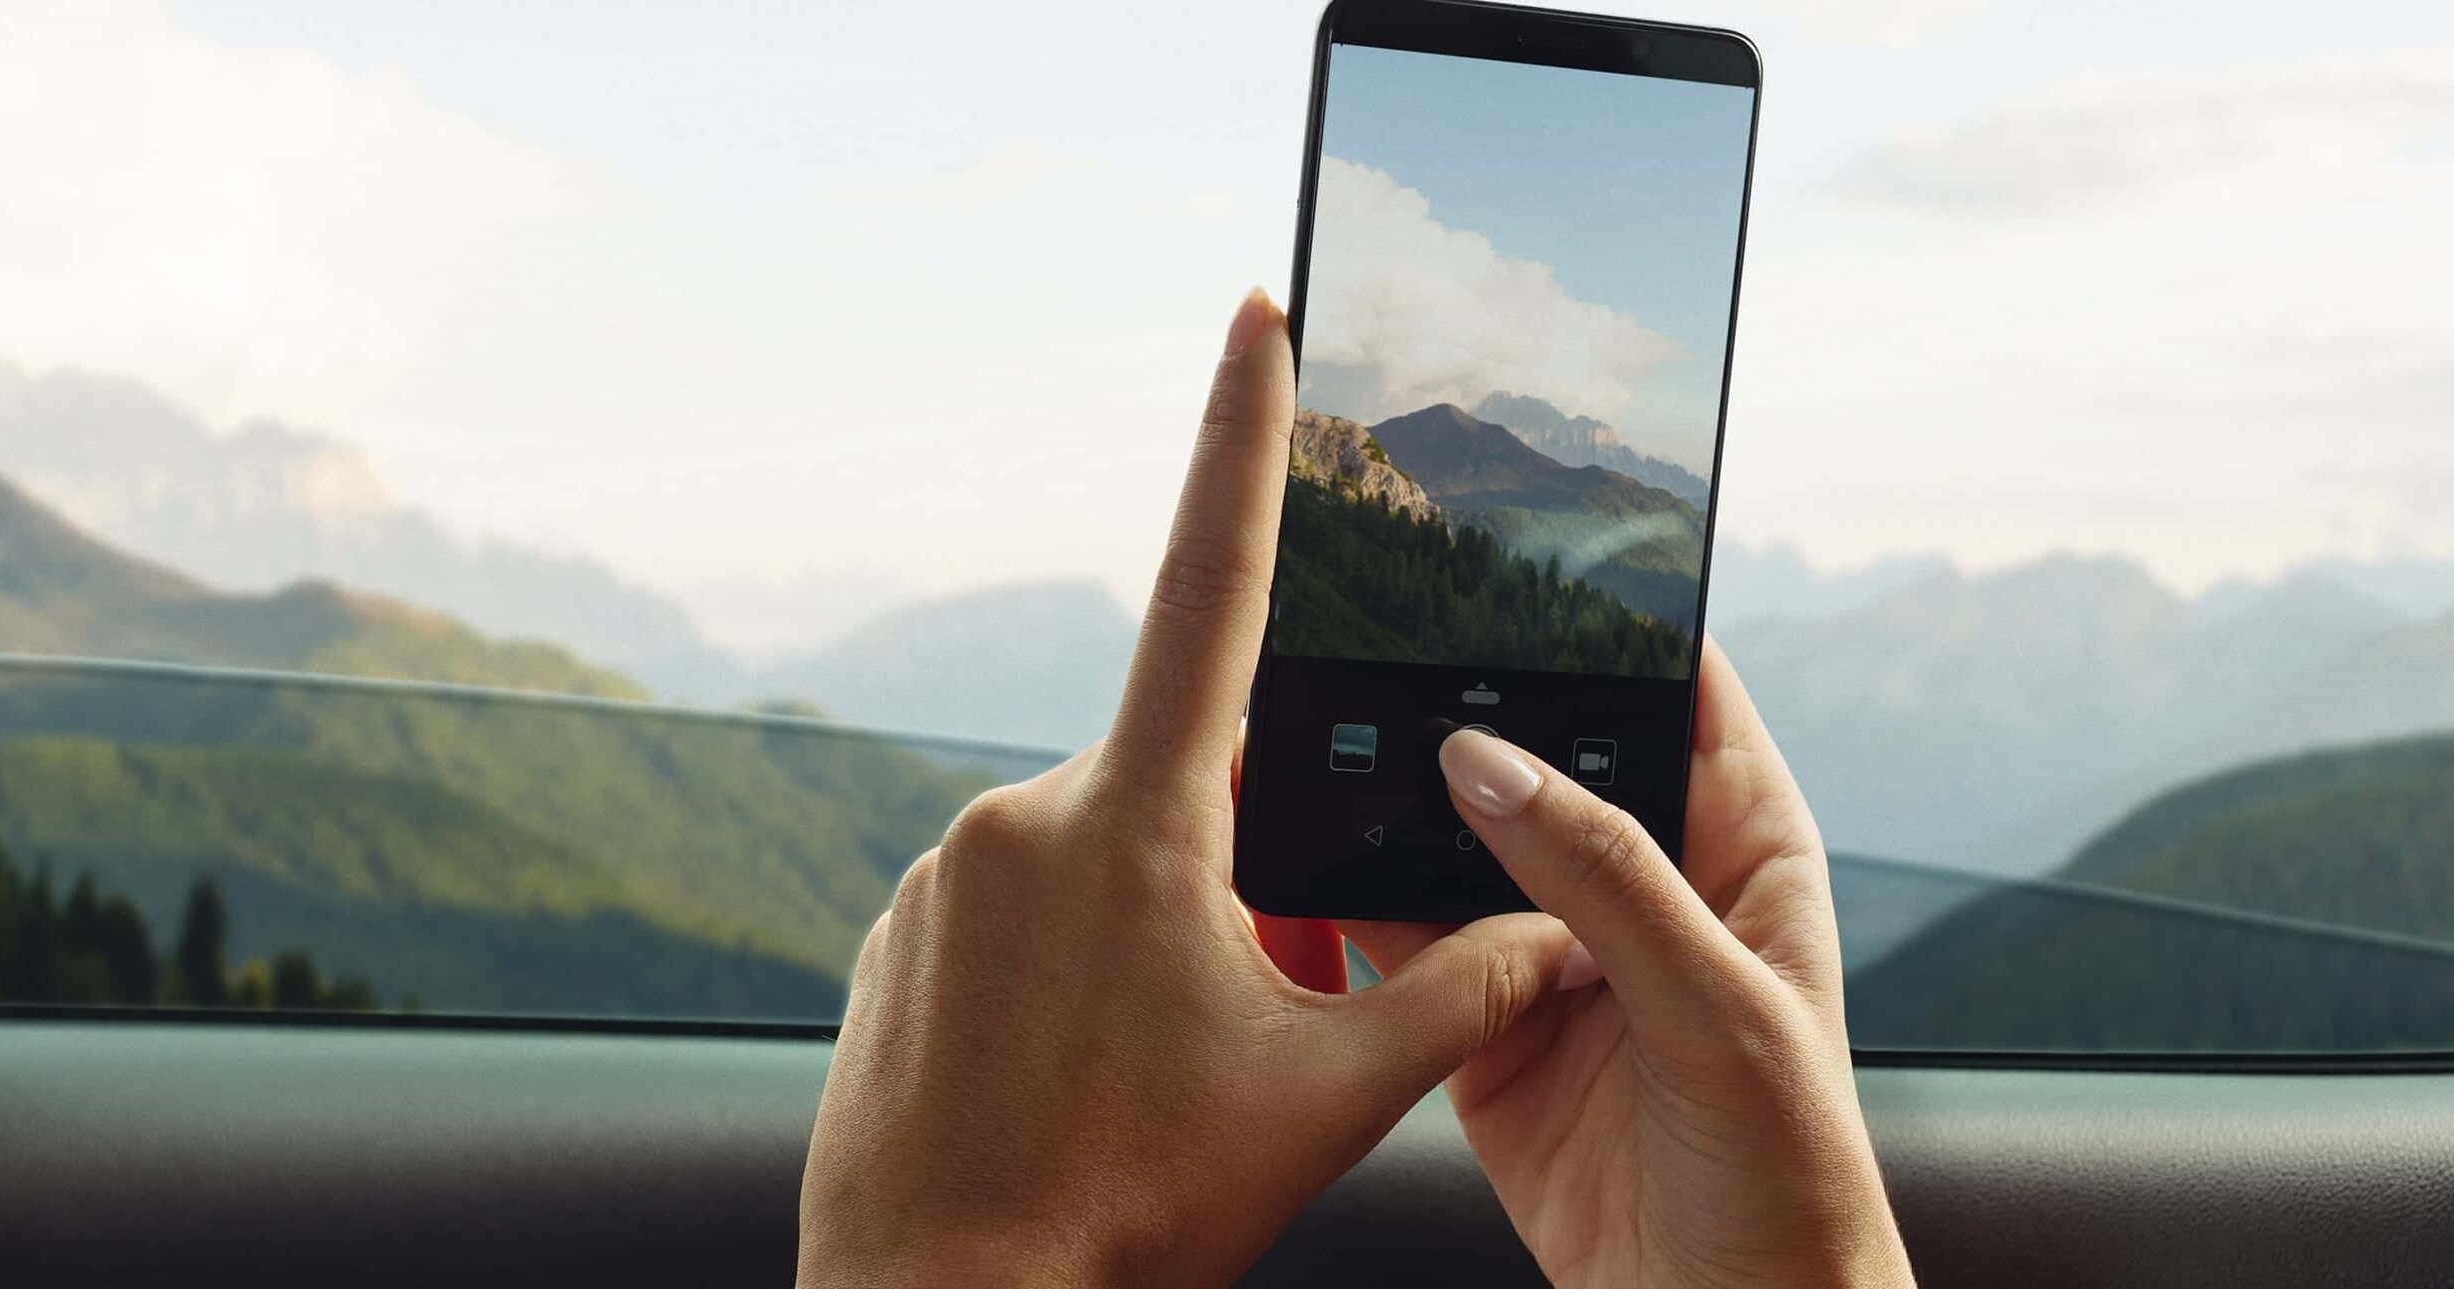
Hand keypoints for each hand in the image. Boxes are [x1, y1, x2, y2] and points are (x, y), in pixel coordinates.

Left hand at [798, 291, 1582, 1287]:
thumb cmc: (1122, 1214)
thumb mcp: (1325, 1100)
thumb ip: (1457, 994)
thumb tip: (1561, 934)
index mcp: (1138, 821)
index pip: (1213, 585)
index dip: (1242, 441)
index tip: (1253, 319)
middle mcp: (1021, 820)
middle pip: (1179, 792)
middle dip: (1235, 880)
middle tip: (1240, 1023)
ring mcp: (940, 883)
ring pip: (1095, 875)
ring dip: (1150, 950)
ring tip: (1147, 1094)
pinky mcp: (892, 949)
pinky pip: (1011, 931)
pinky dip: (1070, 993)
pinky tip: (1077, 1097)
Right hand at [1346, 645, 1914, 1287]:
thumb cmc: (1786, 1178)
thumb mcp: (1712, 1008)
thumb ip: (1603, 876)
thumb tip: (1490, 759)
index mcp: (1744, 849)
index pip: (1678, 691)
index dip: (1607, 622)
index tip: (1514, 555)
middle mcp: (1648, 888)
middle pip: (1550, 756)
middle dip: (1469, 707)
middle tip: (1376, 644)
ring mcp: (1558, 958)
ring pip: (1462, 845)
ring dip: (1396, 805)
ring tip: (1319, 740)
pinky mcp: (1484, 1032)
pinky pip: (1408, 946)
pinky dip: (1350, 905)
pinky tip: (1300, 857)